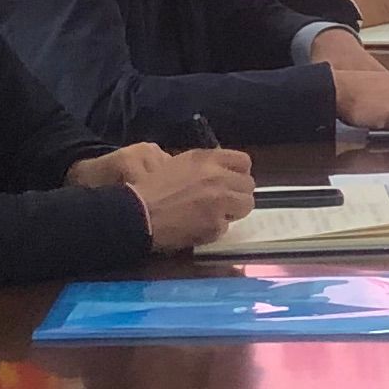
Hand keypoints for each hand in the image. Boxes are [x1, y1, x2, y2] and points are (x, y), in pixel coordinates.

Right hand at [128, 149, 257, 253]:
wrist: (139, 212)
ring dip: (233, 211)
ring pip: (246, 205)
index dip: (240, 173)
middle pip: (249, 185)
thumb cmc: (152, 188)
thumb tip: (224, 173)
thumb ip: (205, 167)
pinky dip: (215, 229)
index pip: (244, 161)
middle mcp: (218, 176)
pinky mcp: (216, 224)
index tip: (233, 181)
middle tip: (223, 201)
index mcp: (207, 159)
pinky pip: (226, 226)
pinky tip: (198, 226)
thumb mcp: (180, 165)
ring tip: (214, 214)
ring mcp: (220, 201)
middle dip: (238, 193)